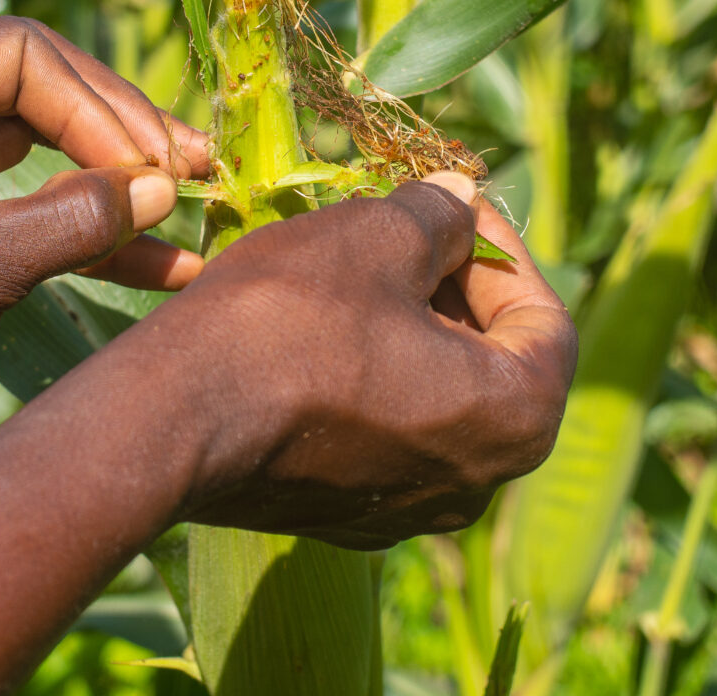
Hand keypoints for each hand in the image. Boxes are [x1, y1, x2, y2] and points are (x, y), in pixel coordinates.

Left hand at [0, 16, 208, 464]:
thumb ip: (68, 223)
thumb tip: (162, 190)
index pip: (19, 55)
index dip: (97, 103)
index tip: (149, 169)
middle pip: (39, 90)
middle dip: (120, 132)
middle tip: (195, 167)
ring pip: (42, 149)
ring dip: (114, 180)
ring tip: (195, 201)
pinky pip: (28, 208)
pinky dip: (85, 231)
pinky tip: (158, 262)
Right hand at [122, 173, 576, 548]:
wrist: (170, 419)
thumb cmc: (287, 320)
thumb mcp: (373, 237)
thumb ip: (437, 217)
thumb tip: (459, 200)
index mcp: (514, 419)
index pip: (546, 319)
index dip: (504, 247)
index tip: (455, 205)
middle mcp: (476, 483)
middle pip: (493, 362)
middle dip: (454, 285)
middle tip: (404, 226)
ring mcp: (407, 510)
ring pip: (434, 398)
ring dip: (409, 327)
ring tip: (356, 266)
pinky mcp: (344, 516)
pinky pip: (383, 433)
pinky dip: (370, 378)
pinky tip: (318, 330)